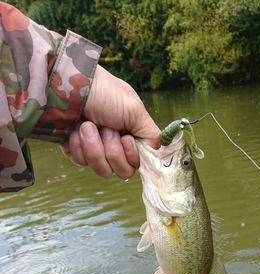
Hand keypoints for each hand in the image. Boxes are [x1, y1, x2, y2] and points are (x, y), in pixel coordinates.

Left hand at [61, 65, 159, 179]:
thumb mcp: (135, 110)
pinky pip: (81, 163)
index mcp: (131, 134)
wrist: (66, 86)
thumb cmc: (103, 92)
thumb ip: (152, 134)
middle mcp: (115, 144)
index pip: (138, 163)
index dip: (131, 156)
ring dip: (94, 147)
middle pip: (122, 170)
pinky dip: (78, 145)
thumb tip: (162, 153)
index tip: (125, 138)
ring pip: (102, 170)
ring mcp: (94, 149)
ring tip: (87, 125)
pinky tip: (74, 130)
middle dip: (112, 150)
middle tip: (105, 128)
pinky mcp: (75, 150)